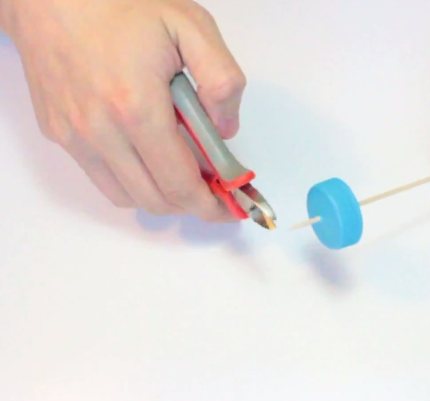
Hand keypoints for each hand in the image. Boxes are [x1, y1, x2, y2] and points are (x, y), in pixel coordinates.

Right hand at [6, 0, 245, 220]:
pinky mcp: (59, 134)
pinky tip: (147, 159)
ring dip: (161, 196)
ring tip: (182, 175)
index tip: (228, 208)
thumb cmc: (121, 3)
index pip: (179, 183)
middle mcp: (100, 131)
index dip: (209, 204)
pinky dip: (131, 183)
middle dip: (191, 205)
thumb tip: (225, 130)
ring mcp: (74, 136)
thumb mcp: (191, 26)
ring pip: (126, 196)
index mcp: (136, 107)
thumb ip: (222, 80)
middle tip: (213, 192)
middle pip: (155, 199)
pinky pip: (100, 179)